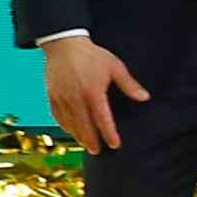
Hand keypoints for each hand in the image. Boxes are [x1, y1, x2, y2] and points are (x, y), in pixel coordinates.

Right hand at [42, 35, 146, 154]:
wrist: (64, 44)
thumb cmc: (92, 55)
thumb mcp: (115, 67)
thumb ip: (129, 85)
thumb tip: (145, 98)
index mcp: (93, 92)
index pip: (102, 119)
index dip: (109, 134)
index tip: (115, 145)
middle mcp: (75, 98)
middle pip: (84, 126)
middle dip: (91, 140)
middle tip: (98, 152)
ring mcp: (61, 98)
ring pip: (69, 123)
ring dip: (78, 136)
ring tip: (86, 145)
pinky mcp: (51, 95)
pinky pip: (57, 116)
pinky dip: (64, 126)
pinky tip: (71, 131)